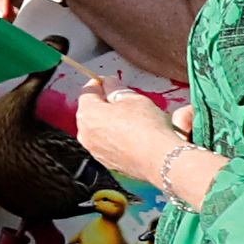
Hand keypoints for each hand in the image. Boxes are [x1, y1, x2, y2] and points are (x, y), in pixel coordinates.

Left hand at [75, 76, 192, 184]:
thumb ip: (116, 88)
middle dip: (104, 103)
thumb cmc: (146, 125)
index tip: (109, 81)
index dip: (99, 84)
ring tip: (130, 118)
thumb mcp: (132, 98)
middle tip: (123, 100)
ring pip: (98, 129)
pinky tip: (131, 136)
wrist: (159, 159)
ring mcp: (93, 149)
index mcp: (87, 113)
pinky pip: (107, 144)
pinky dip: (115, 137)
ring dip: (109, 121)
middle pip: (90, 111)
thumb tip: (108, 82)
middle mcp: (84, 133)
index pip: (87, 92)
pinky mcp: (106, 162)